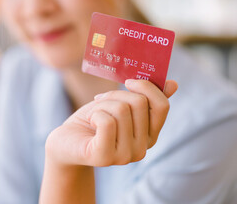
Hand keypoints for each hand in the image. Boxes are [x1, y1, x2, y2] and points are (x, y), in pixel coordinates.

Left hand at [45, 79, 177, 166]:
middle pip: (139, 103)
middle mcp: (141, 149)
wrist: (64, 142)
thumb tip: (173, 84)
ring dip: (102, 105)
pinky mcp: (104, 157)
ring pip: (121, 109)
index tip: (129, 81)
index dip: (147, 87)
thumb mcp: (118, 105)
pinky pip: (107, 121)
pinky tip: (90, 123)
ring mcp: (124, 156)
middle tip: (101, 102)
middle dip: (115, 94)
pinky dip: (94, 114)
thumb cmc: (92, 120)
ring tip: (93, 115)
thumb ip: (145, 98)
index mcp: (149, 136)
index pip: (162, 106)